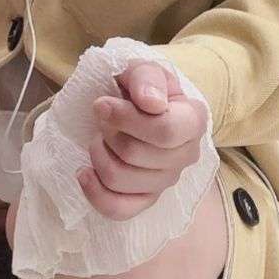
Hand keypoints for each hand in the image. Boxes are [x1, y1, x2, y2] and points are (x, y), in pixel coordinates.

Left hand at [77, 61, 207, 221]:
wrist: (135, 104)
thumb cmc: (140, 86)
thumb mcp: (142, 69)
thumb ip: (146, 78)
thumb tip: (151, 103)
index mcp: (193, 120)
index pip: (165, 132)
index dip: (126, 119)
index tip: (101, 103)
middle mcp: (187, 155)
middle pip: (134, 155)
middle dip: (108, 133)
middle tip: (103, 118)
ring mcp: (166, 181)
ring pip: (120, 178)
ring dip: (99, 154)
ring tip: (99, 138)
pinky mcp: (146, 199)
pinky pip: (118, 209)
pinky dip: (94, 192)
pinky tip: (84, 172)